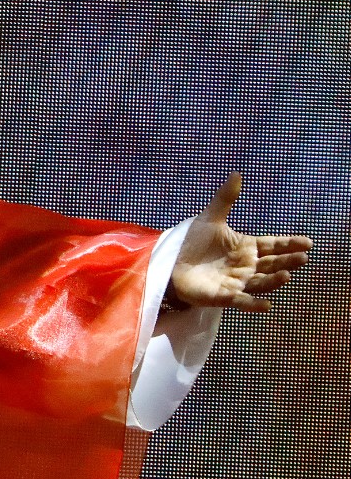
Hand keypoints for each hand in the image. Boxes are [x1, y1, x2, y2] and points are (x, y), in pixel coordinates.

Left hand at [170, 173, 312, 311]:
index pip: (273, 245)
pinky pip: (241, 301)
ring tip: (286, 275)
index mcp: (246, 247)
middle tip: (302, 257)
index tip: (307, 242)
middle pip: (272, 264)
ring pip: (261, 282)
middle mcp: (246, 266)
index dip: (290, 244)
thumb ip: (225, 199)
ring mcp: (237, 281)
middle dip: (288, 261)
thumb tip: (236, 174)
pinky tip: (266, 305)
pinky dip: (254, 304)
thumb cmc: (192, 243)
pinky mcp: (224, 296)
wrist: (171, 263)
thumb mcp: (209, 219)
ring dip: (274, 280)